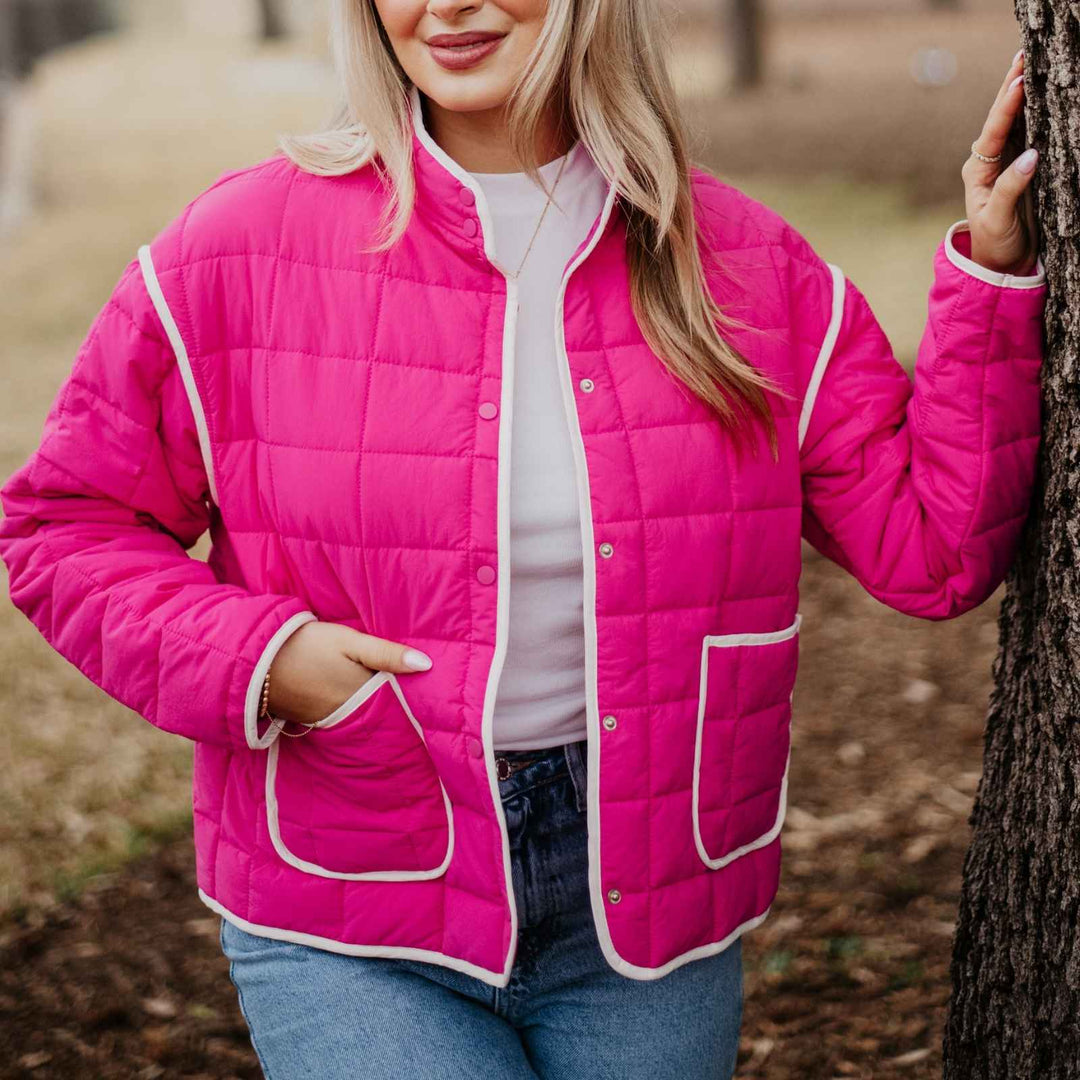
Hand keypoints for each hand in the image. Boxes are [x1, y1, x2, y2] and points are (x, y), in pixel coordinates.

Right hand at [265, 621, 432, 725]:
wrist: (258, 660)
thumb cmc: (309, 645)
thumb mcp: (350, 641)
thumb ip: (387, 653)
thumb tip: (427, 665)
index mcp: (363, 694)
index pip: (398, 702)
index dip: (414, 699)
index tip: (431, 698)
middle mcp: (350, 715)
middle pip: (382, 714)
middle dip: (399, 710)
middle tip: (421, 708)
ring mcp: (329, 721)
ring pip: (363, 719)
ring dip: (377, 713)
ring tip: (396, 705)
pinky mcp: (312, 720)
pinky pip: (343, 720)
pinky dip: (354, 713)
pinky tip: (360, 704)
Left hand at [963, 49, 1039, 275]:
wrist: (1000, 260)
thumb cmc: (996, 241)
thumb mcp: (998, 219)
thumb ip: (1010, 188)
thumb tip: (1031, 156)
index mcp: (977, 172)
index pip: (992, 133)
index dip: (1006, 108)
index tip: (1019, 84)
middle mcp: (986, 160)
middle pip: (998, 118)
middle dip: (1010, 88)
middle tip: (1023, 57)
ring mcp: (1003, 160)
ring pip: (1011, 120)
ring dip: (1019, 93)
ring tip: (1027, 64)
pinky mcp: (1017, 164)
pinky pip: (1024, 132)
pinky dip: (1031, 110)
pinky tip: (1038, 92)